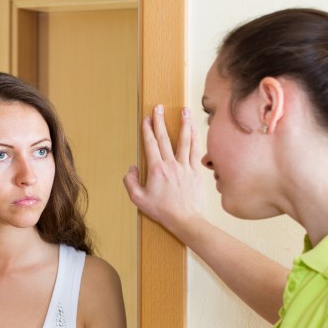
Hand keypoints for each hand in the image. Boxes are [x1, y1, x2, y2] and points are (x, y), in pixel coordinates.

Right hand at [123, 105, 205, 234]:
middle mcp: (171, 164)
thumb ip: (131, 182)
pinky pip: (196, 151)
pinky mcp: (196, 172)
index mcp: (156, 169)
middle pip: (165, 138)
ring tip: (184, 111)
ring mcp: (185, 167)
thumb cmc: (162, 211)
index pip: (150, 144)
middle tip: (159, 107)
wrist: (185, 219)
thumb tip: (131, 169)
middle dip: (160, 121)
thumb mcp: (138, 199)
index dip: (147, 130)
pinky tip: (195, 130)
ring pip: (184, 140)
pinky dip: (196, 138)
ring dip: (184, 124)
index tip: (147, 118)